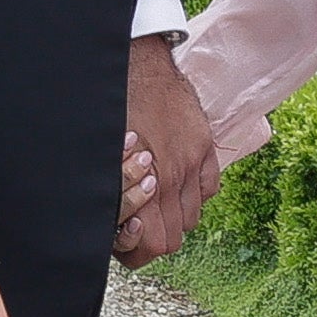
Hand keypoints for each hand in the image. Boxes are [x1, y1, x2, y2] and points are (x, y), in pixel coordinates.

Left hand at [116, 36, 217, 261]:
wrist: (141, 65)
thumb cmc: (115, 107)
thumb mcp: (105, 156)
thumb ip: (115, 192)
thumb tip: (113, 223)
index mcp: (145, 183)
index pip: (155, 244)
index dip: (139, 251)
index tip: (129, 242)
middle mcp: (173, 178)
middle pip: (175, 238)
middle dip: (156, 237)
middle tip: (140, 227)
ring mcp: (193, 163)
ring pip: (193, 218)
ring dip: (175, 216)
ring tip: (157, 203)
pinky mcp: (205, 148)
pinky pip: (210, 190)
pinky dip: (196, 194)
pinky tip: (178, 183)